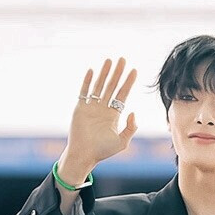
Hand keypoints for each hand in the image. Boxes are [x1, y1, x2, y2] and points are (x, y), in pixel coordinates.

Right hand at [63, 56, 138, 171]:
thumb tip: (133, 112)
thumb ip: (130, 128)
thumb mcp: (122, 142)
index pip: (122, 95)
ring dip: (104, 73)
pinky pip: (84, 92)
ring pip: (99, 86)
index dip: (128, 83)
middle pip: (112, 86)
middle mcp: (103, 109)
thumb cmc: (102, 151)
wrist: (84, 155)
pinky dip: (87, 81)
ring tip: (110, 60)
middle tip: (122, 59)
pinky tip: (92, 70)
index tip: (134, 71)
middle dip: (117, 73)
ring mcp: (91, 107)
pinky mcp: (80, 108)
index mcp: (113, 115)